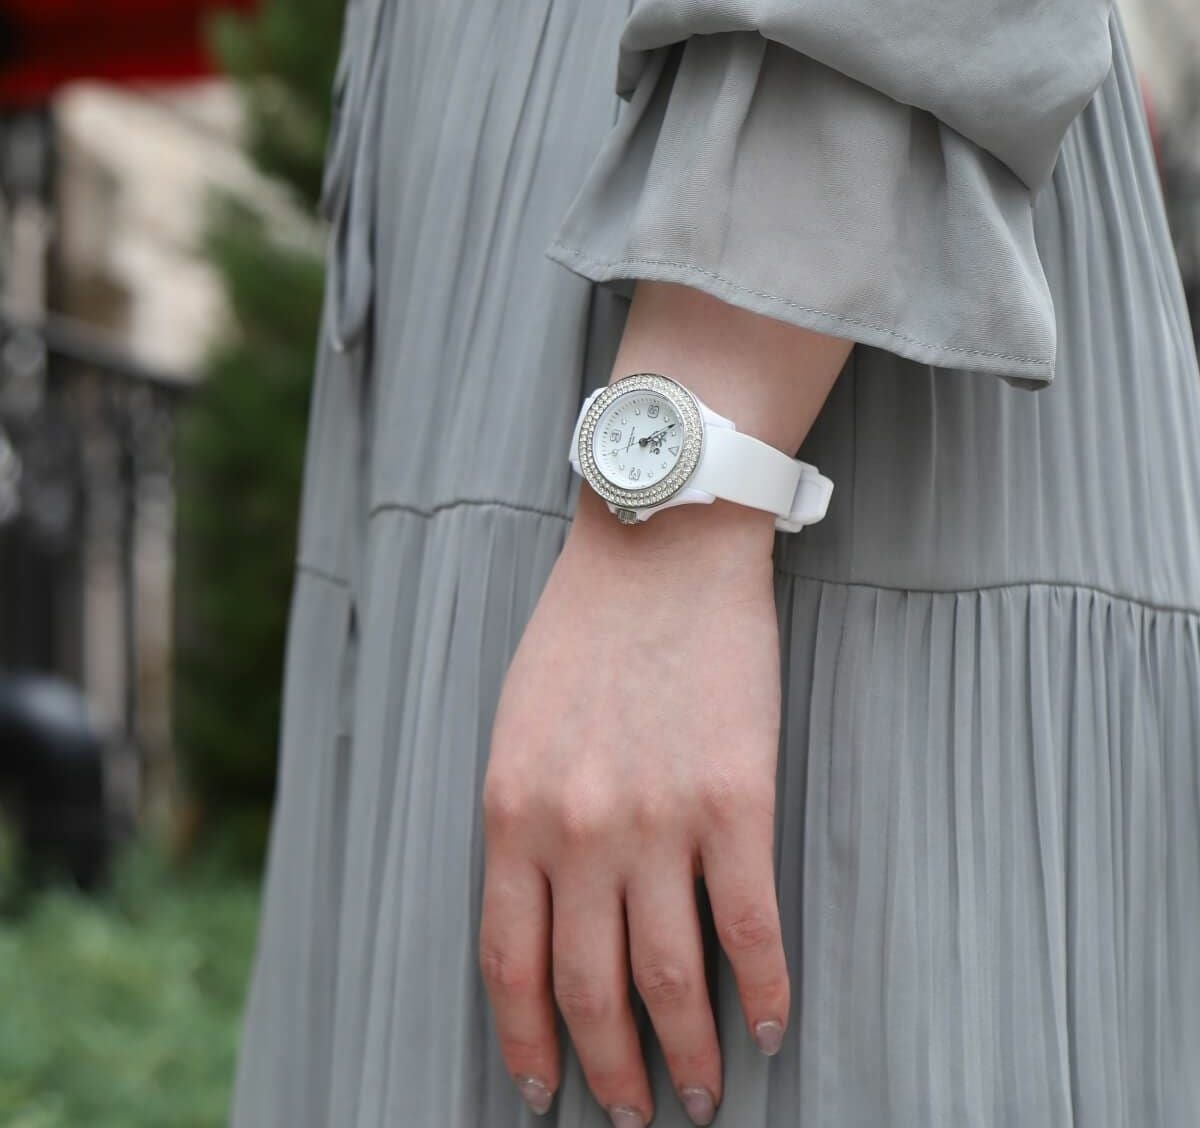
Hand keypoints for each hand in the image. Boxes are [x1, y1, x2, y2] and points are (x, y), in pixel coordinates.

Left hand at [479, 492, 788, 1125]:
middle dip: (608, 1071)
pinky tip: (774, 1024)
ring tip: (702, 1095)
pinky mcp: (737, 798)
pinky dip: (765, 988)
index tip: (541, 1090)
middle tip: (628, 1116)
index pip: (509, 962)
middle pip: (590, 987)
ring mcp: (659, 819)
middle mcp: (578, 830)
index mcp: (512, 811)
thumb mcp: (518, 724)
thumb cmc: (584, 630)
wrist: (660, 547)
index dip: (528, 1040)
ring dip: (687, 1052)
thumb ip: (522, 818)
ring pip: (671, 976)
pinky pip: (752, 924)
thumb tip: (546, 910)